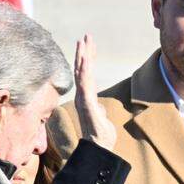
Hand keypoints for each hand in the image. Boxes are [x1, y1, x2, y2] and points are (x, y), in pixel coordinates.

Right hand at [74, 34, 115, 151]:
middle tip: (86, 36)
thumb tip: (100, 107)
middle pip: (82, 69)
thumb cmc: (100, 136)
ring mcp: (83, 98)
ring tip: (84, 41)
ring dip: (83, 56)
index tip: (88, 45)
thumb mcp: (102, 118)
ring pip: (82, 73)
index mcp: (86, 97)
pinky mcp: (86, 103)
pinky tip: (86, 59)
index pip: (86, 74)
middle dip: (84, 52)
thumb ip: (99, 110)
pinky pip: (85, 84)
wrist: (98, 147)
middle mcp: (82, 96)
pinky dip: (85, 71)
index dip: (87, 59)